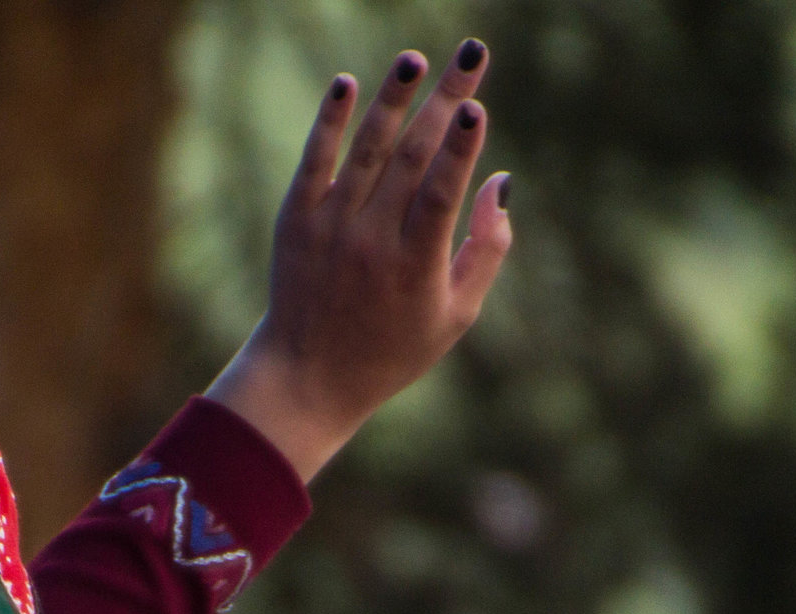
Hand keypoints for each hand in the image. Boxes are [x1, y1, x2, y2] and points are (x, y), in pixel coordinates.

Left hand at [204, 41, 513, 480]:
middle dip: (446, 100)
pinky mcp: (296, 220)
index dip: (461, 148)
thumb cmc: (393, 349)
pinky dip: (331, 121)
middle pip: (414, 158)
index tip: (477, 105)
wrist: (307, 376)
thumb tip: (499, 181)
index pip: (441, 194)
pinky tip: (346, 84)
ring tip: (414, 58)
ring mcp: (331, 227)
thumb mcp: (456, 315)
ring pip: (367, 150)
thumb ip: (486, 250)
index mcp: (417, 266)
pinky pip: (315, 160)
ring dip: (392, 98)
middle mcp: (371, 241)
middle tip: (472, 54)